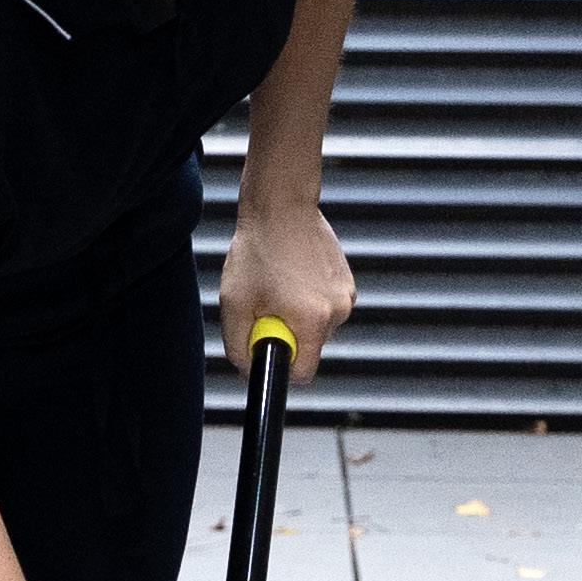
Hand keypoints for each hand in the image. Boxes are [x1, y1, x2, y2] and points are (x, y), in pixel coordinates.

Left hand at [220, 201, 355, 379]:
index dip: (279, 365)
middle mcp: (338, 311)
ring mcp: (347, 295)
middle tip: (267, 302)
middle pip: (309, 348)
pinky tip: (294, 274)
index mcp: (313, 321)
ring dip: (297, 315)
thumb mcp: (234, 305)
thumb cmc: (256, 252)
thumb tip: (249, 370)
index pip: (302, 374)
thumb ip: (238, 348)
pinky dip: (308, 299)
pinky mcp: (348, 282)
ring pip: (317, 327)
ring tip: (280, 284)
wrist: (281, 206)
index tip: (266, 343)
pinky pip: (325, 307)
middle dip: (287, 333)